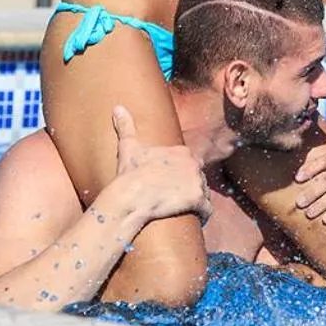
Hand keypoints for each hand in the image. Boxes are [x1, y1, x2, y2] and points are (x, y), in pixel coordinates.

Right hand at [110, 106, 212, 223]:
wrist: (131, 195)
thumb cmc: (129, 172)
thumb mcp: (128, 147)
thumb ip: (126, 126)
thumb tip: (117, 107)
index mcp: (182, 151)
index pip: (189, 162)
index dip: (181, 173)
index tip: (172, 182)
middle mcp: (194, 164)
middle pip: (197, 177)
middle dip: (190, 186)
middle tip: (177, 197)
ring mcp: (198, 182)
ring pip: (203, 193)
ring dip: (197, 200)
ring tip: (185, 208)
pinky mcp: (198, 201)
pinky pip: (207, 209)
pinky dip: (203, 214)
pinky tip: (197, 218)